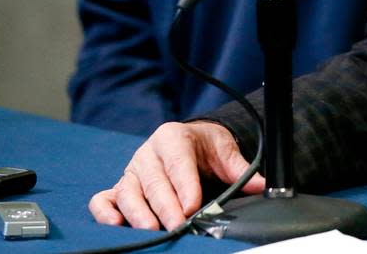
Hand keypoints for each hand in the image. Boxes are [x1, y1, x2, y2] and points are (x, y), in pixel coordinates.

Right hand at [88, 121, 264, 230]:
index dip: (185, 185)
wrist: (190, 142)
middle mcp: (148, 153)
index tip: (193, 205)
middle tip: (177, 225)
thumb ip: (241, 168)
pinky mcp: (120, 188)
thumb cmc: (204, 147)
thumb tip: (261, 185)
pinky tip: (115, 226)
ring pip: (128, 192)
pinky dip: (105, 213)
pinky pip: (104, 200)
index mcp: (173, 137)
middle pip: (153, 181)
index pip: (178, 162)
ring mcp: (131, 172)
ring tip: (151, 230)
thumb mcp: (224, 151)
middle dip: (165, 205)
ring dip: (137, 213)